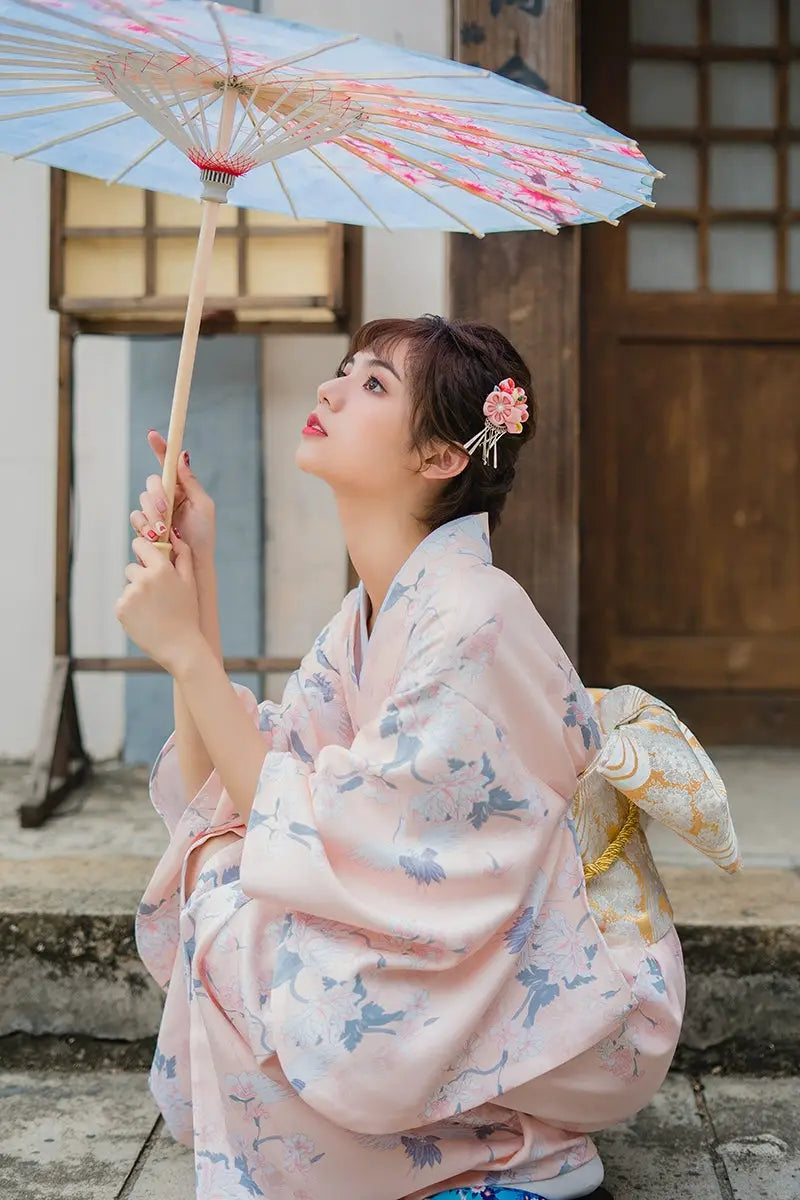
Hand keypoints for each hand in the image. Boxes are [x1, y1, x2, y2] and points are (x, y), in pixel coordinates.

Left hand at [115, 530, 202, 674]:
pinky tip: (145, 618)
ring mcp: (129, 594)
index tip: (147, 558)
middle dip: (141, 577)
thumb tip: (175, 536)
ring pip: (128, 586)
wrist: (179, 646)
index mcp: (161, 568)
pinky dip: (131, 609)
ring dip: (136, 595)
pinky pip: (122, 601)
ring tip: (153, 611)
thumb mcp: (190, 582)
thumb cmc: (187, 613)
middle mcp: (143, 578)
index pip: (140, 544)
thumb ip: (183, 555)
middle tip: (157, 596)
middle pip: (132, 568)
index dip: (143, 550)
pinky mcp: (120, 609)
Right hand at [130, 431, 215, 557]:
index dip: (159, 448)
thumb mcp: (203, 506)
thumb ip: (191, 482)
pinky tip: (155, 536)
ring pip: (142, 500)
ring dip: (153, 514)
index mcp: (182, 490)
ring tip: (165, 531)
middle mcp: (166, 499)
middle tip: (166, 509)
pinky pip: (136, 518)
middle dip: (157, 495)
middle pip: (151, 482)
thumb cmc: (202, 536)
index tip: (153, 434)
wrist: (192, 564)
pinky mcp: (145, 528)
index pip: (167, 465)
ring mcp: (154, 513)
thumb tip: (182, 456)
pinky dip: (144, 525)